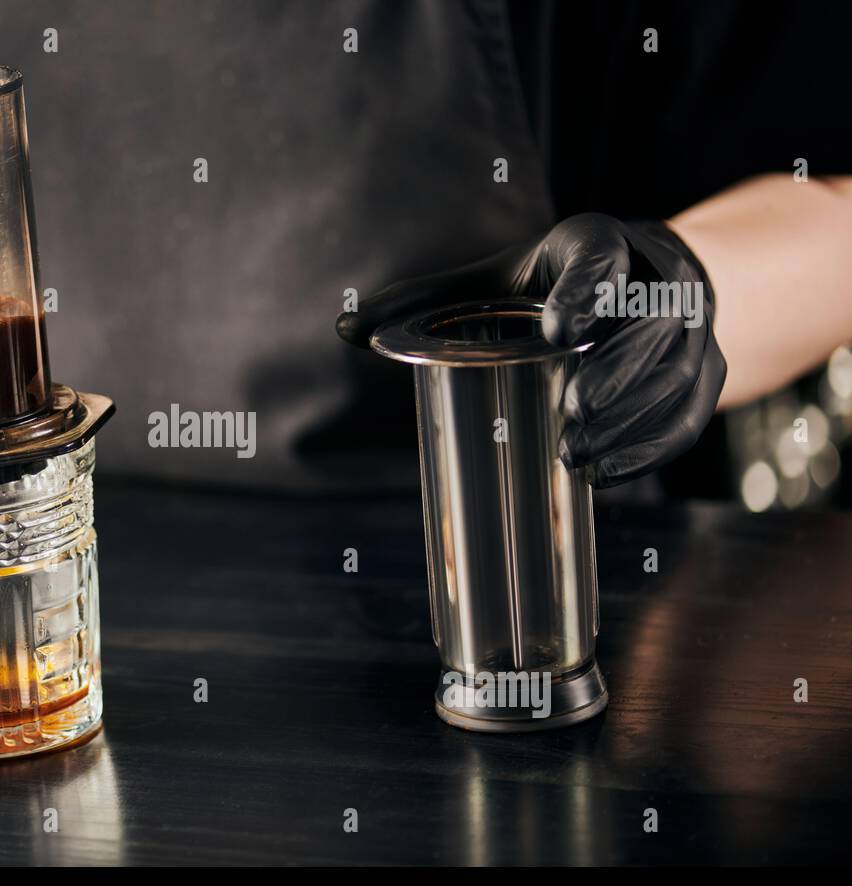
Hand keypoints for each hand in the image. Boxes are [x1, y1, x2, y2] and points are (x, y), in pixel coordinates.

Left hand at [336, 213, 726, 487]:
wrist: (648, 279)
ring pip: (678, 374)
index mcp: (599, 243)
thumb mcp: (493, 279)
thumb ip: (425, 302)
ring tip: (575, 457)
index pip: (600, 259)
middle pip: (652, 326)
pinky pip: (692, 415)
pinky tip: (604, 474)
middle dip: (615, 374)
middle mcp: (658, 280)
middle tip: (570, 415)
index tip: (560, 332)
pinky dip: (653, 448)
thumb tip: (344, 329)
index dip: (586, 291)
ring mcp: (693, 329)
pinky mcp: (708, 371)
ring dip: (632, 421)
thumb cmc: (552, 282)